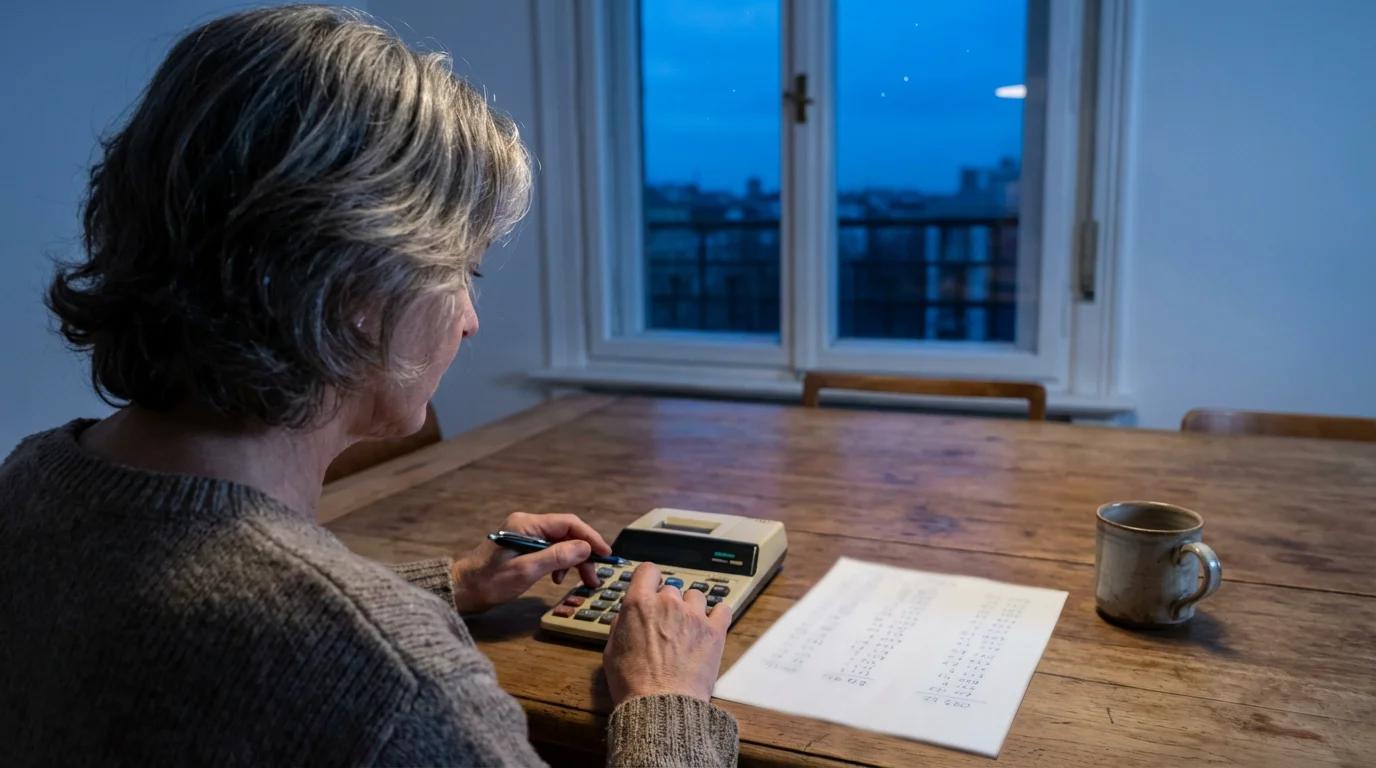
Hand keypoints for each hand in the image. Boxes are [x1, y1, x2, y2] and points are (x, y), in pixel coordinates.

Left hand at [450, 512, 611, 613]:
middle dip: (583, 553)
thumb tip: (585, 548)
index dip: (590, 537)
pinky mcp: (521, 547)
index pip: (568, 524)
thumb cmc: (489, 582)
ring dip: (573, 560)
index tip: (606, 554)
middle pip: (566, 533)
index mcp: (527, 524)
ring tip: (581, 581)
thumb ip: (557, 557)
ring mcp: (524, 535)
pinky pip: (548, 550)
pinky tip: (557, 579)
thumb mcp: (526, 571)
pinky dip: (559, 563)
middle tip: (594, 577)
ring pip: (559, 542)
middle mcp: (527, 524)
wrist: (461, 590)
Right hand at [603, 562, 731, 703]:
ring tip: (687, 629)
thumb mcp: (611, 651)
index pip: (648, 570)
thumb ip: (620, 625)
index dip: (649, 579)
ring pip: (695, 596)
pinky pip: (722, 609)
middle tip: (665, 626)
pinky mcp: (715, 631)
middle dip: (667, 603)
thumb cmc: (632, 683)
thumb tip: (627, 615)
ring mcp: (694, 615)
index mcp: (639, 604)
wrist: (661, 705)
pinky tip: (710, 627)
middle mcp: (668, 603)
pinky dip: (717, 615)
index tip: (650, 589)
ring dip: (690, 608)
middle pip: (671, 588)